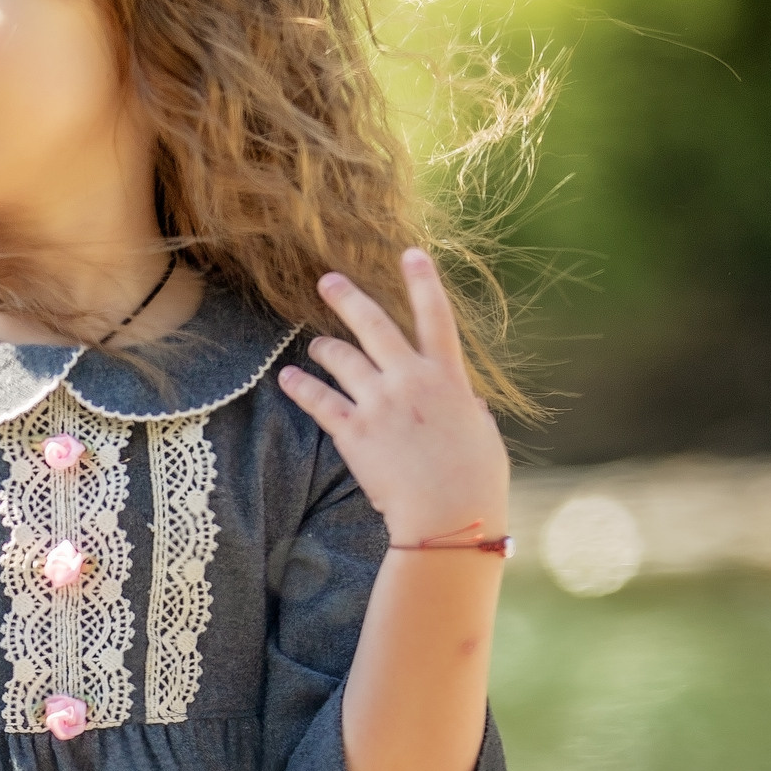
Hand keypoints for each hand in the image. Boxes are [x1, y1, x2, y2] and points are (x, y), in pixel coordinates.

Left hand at [275, 249, 509, 540]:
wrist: (450, 518)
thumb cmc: (475, 482)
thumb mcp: (482, 434)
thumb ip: (468, 408)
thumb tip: (465, 401)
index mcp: (447, 379)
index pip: (436, 318)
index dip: (424, 282)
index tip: (411, 252)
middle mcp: (410, 381)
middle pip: (374, 325)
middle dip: (348, 298)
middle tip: (327, 280)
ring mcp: (379, 404)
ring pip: (341, 359)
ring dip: (324, 348)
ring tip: (315, 345)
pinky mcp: (354, 432)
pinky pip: (320, 400)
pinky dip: (301, 386)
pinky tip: (288, 377)